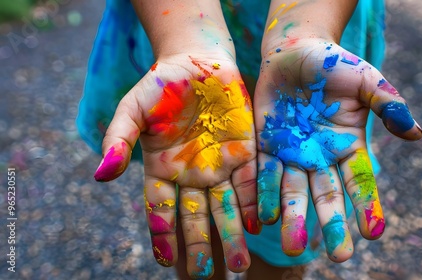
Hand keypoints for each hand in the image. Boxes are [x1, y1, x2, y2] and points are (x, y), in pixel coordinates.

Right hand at [93, 54, 258, 277]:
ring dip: (232, 235)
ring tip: (239, 265)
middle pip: (197, 217)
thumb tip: (101, 175)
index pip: (162, 210)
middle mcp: (192, 174)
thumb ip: (118, 139)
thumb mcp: (133, 109)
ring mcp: (220, 165)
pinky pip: (250, 182)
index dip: (163, 235)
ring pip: (226, 207)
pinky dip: (252, 204)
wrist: (199, 60)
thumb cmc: (161, 84)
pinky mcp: (245, 152)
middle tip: (210, 274)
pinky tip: (255, 225)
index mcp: (162, 169)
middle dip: (201, 245)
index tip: (167, 262)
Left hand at [254, 39, 421, 261]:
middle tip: (339, 256)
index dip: (368, 206)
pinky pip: (264, 175)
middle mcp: (320, 158)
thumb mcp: (366, 80)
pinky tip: (262, 218)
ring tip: (294, 248)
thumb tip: (416, 133)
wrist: (294, 52)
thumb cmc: (335, 65)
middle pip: (326, 196)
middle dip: (332, 225)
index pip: (360, 182)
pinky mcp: (266, 147)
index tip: (374, 233)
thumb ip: (388, 104)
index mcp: (348, 146)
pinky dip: (263, 196)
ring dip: (293, 219)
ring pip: (292, 192)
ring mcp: (292, 155)